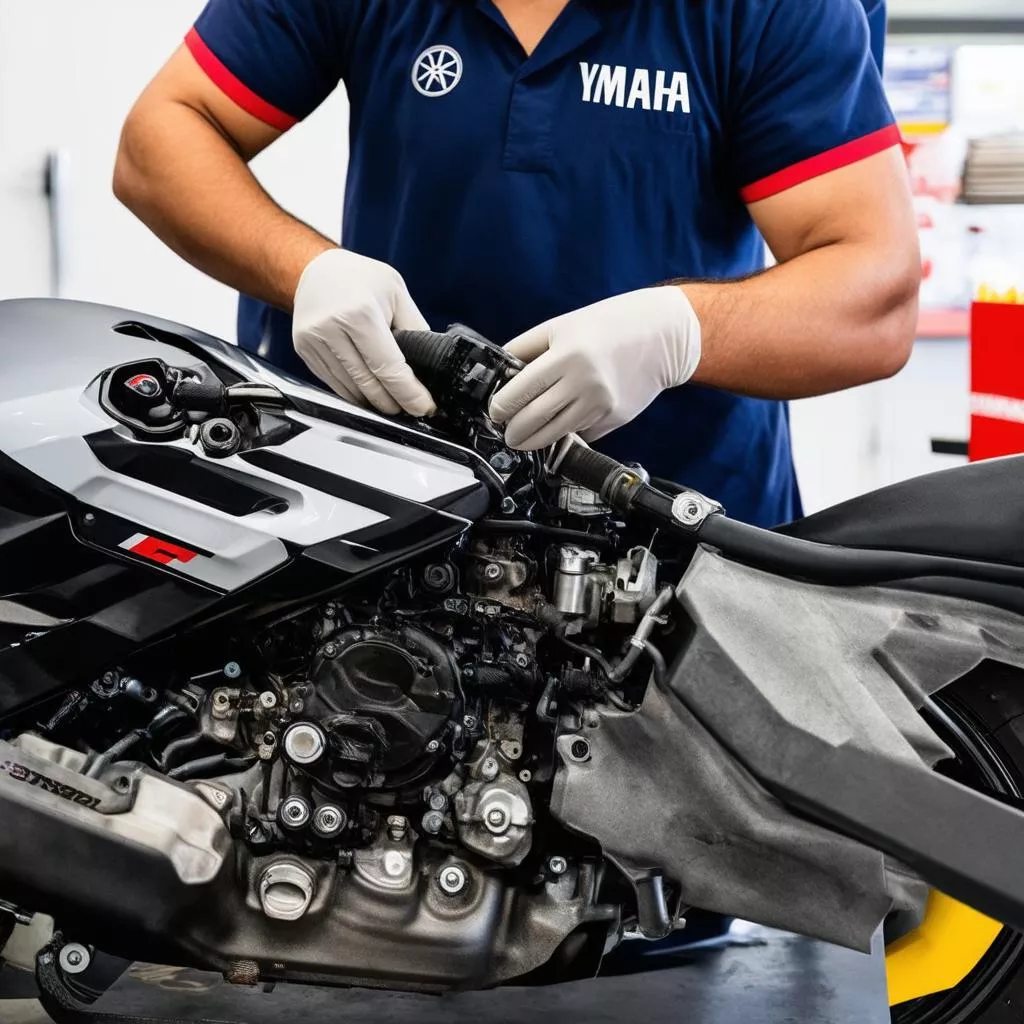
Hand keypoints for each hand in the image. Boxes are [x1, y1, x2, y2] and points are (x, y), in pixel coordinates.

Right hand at [292, 248, 435, 416]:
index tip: (424, 406)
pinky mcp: (304, 351)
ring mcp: (313, 341)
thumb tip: (430, 363)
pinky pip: (334, 384)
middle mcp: (331, 328)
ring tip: (393, 403)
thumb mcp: (397, 292)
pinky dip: (354, 394)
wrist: (314, 269)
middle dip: (394, 403)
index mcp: (359, 313)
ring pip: (350, 390)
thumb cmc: (359, 277)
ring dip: (374, 402)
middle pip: (368, 384)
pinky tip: (369, 393)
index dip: (408, 393)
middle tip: (412, 408)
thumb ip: (414, 328)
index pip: (388, 368)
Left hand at [489, 287, 701, 450]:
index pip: (521, 391)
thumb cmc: (609, 325)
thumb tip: (499, 373)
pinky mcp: (614, 418)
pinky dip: (566, 433)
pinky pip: (582, 433)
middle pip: (535, 420)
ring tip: (523, 438)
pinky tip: (558, 428)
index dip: (501, 407)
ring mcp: (601, 405)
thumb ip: (527, 348)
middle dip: (514, 432)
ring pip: (556, 434)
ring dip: (535, 440)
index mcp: (567, 355)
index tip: (494, 411)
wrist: (662, 336)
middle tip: (507, 432)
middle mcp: (584, 383)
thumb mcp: (562, 325)